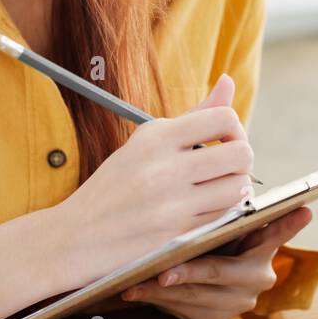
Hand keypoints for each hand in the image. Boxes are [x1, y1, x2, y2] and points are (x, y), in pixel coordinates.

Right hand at [54, 73, 254, 288]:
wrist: (75, 236)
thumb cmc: (114, 186)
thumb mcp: (145, 142)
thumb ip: (194, 116)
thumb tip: (229, 82)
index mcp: (156, 136)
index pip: (224, 118)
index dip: (235, 129)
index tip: (224, 141)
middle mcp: (164, 167)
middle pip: (241, 153)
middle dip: (242, 160)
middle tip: (227, 168)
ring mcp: (171, 204)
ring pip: (238, 188)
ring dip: (235, 190)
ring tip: (216, 190)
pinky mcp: (176, 236)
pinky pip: (223, 217)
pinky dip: (222, 213)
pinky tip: (205, 210)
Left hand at [120, 206, 313, 318]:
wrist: (210, 273)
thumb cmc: (222, 239)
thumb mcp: (238, 226)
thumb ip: (259, 217)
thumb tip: (303, 207)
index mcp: (265, 252)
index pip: (275, 236)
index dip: (280, 228)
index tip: (294, 214)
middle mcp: (256, 280)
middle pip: (219, 274)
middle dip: (189, 273)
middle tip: (163, 272)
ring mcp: (235, 303)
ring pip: (195, 296)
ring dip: (162, 290)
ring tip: (135, 282)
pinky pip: (184, 310)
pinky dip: (160, 301)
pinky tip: (138, 292)